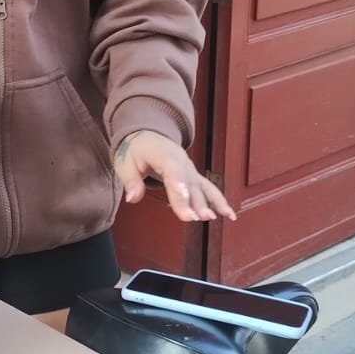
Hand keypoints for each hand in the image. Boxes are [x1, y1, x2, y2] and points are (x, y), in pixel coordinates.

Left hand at [115, 131, 235, 223]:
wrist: (148, 136)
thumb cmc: (136, 150)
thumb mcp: (125, 162)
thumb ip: (130, 180)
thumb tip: (132, 198)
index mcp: (163, 154)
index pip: (172, 172)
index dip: (179, 188)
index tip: (183, 203)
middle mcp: (181, 161)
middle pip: (189, 183)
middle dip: (194, 201)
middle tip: (198, 218)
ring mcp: (190, 169)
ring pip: (201, 186)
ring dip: (209, 202)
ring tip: (214, 218)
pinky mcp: (194, 177)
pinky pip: (208, 188)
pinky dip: (219, 201)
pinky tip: (229, 214)